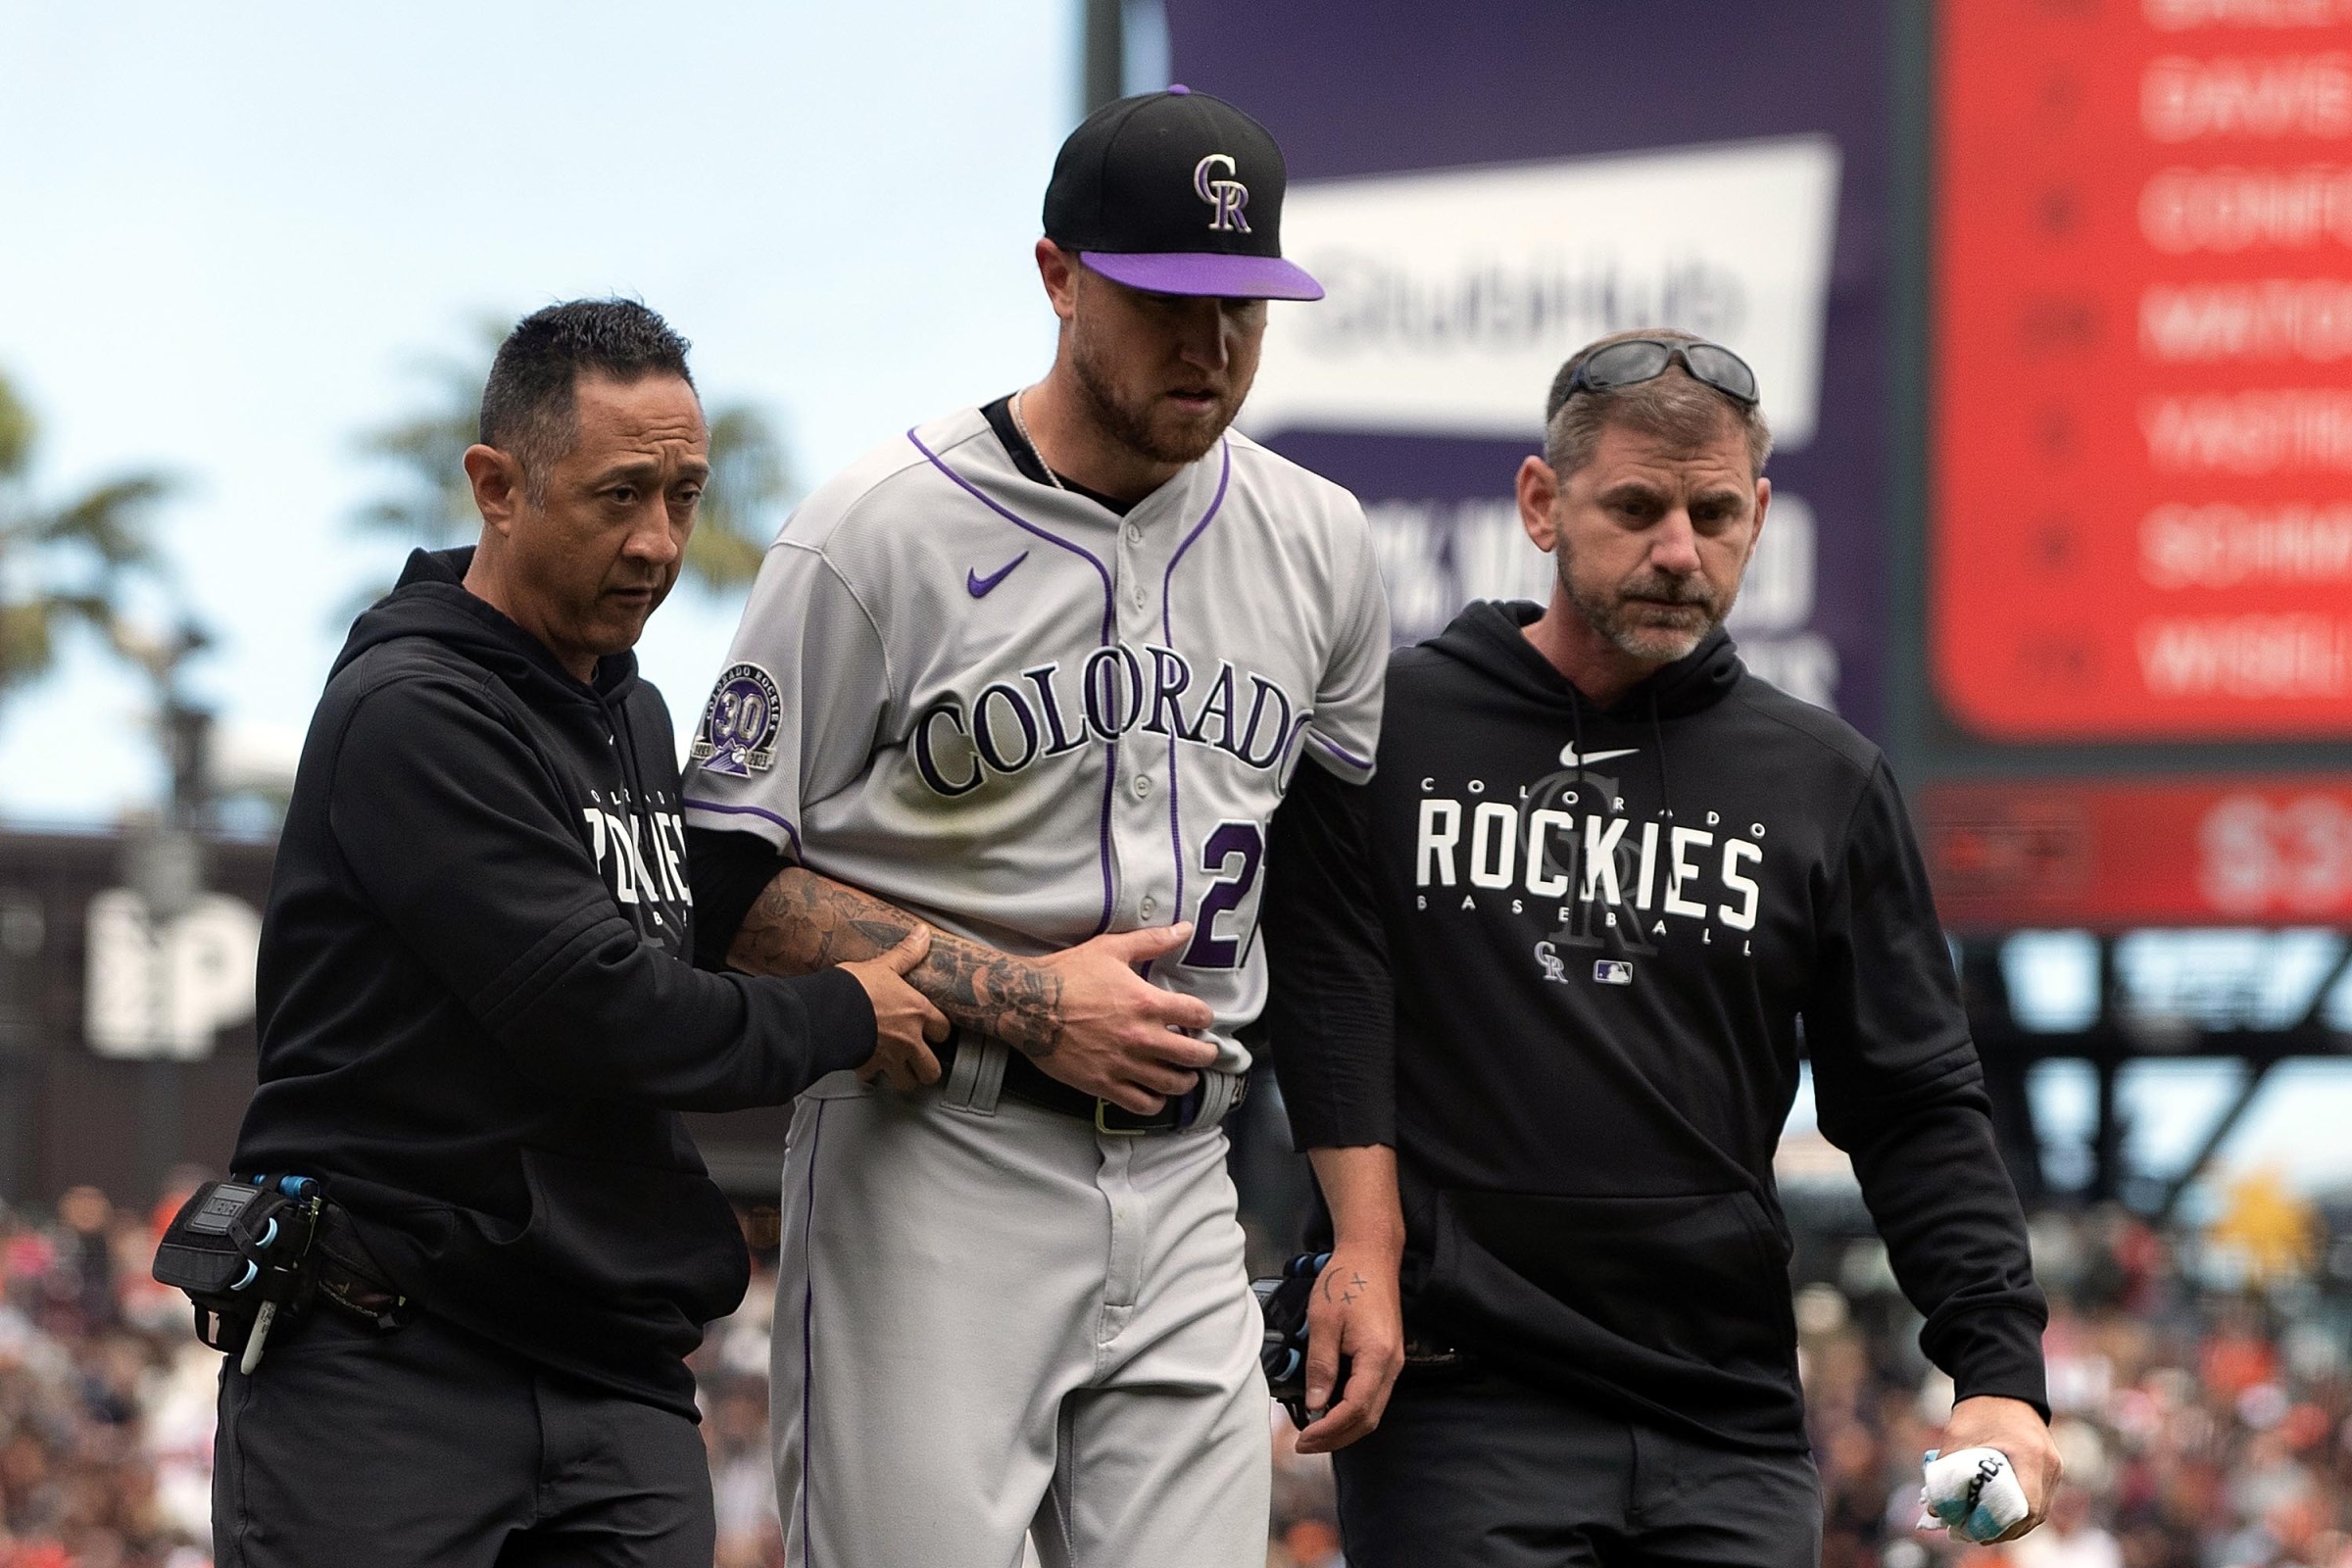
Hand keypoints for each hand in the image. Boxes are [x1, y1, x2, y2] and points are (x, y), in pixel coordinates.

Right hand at [844, 928, 949, 1091]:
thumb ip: (906, 954)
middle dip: (927, 1067)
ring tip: (898, 1069)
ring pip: (907, 1083)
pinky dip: (871, 1075)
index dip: (940, 1032)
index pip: (944, 1031)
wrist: (827, 1012)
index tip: (934, 1031)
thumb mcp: (884, 966)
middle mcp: (908, 1040)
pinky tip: (867, 1066)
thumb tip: (924, 933)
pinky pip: (873, 1079)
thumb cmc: (855, 988)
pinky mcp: (867, 1068)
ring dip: (904, 1078)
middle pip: (931, 1069)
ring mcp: (889, 1058)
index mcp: (917, 1013)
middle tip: (920, 1060)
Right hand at [1024, 924, 1218, 1114]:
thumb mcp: (1111, 949)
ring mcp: (1123, 1064)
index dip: (1205, 1018)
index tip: (1200, 1019)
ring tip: (1184, 1075)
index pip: (1198, 1015)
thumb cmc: (1067, 975)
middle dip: (1206, 1055)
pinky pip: (1142, 1104)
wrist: (1027, 1004)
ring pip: (1173, 1084)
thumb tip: (1185, 929)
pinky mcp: (1103, 1084)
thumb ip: (1152, 941)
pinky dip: (1155, 1102)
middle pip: (1194, 1055)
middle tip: (1204, 1053)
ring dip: (1185, 1080)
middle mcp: (1141, 1037)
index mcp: (1147, 1003)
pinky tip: (1155, 1093)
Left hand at [1292, 1243, 1404, 1454]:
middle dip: (1337, 1437)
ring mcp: (1393, 1362)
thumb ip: (1321, 1365)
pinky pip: (1373, 1395)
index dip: (1329, 1430)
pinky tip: (1330, 1410)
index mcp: (1377, 1356)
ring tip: (1314, 1433)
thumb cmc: (1347, 1280)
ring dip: (1345, 1427)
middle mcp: (1392, 1365)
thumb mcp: (1323, 1321)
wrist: (1371, 1255)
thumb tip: (1316, 1404)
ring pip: (1373, 1411)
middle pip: (1368, 1419)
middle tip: (1305, 1444)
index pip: (1355, 1410)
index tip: (1304, 1438)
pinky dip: (1352, 1411)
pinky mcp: (1387, 1357)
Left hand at [1941, 1395, 2060, 1541]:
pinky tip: (1995, 1516)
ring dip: (2012, 1524)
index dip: (2000, 1525)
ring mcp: (2054, 1468)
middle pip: (2034, 1515)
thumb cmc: (1980, 1410)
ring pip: (2038, 1512)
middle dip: (2004, 1530)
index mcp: (2029, 1455)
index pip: (2025, 1507)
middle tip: (1973, 1534)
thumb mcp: (1957, 1437)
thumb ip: (1946, 1472)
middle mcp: (2049, 1465)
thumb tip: (1935, 1509)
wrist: (2004, 1385)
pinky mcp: (2051, 1469)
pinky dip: (2018, 1512)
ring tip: (1980, 1529)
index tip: (1974, 1529)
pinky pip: (2038, 1500)